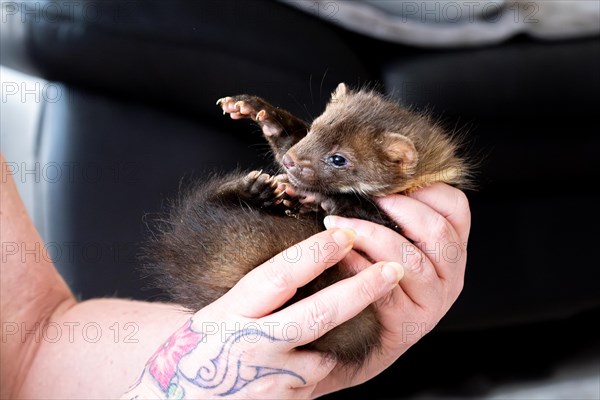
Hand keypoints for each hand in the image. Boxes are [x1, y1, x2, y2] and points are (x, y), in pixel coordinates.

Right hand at [122, 229, 404, 398]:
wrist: (180, 396)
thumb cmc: (204, 345)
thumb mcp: (221, 310)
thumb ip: (260, 291)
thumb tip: (305, 259)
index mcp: (232, 311)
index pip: (277, 278)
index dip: (312, 255)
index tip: (342, 234)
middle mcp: (252, 342)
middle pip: (316, 314)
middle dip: (360, 290)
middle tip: (394, 268)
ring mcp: (269, 375)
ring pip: (327, 351)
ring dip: (344, 333)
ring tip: (352, 312)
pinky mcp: (283, 398)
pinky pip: (320, 376)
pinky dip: (326, 361)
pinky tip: (316, 354)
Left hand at [314, 183, 469, 394]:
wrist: (366, 337)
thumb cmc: (376, 275)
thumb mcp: (396, 241)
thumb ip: (393, 214)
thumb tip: (364, 176)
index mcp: (453, 247)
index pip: (456, 208)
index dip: (427, 189)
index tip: (392, 182)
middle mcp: (452, 274)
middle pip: (437, 232)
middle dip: (397, 209)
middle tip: (364, 199)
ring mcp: (434, 301)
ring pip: (410, 260)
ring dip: (370, 236)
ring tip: (338, 224)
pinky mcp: (409, 323)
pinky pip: (385, 288)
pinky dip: (359, 268)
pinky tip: (340, 256)